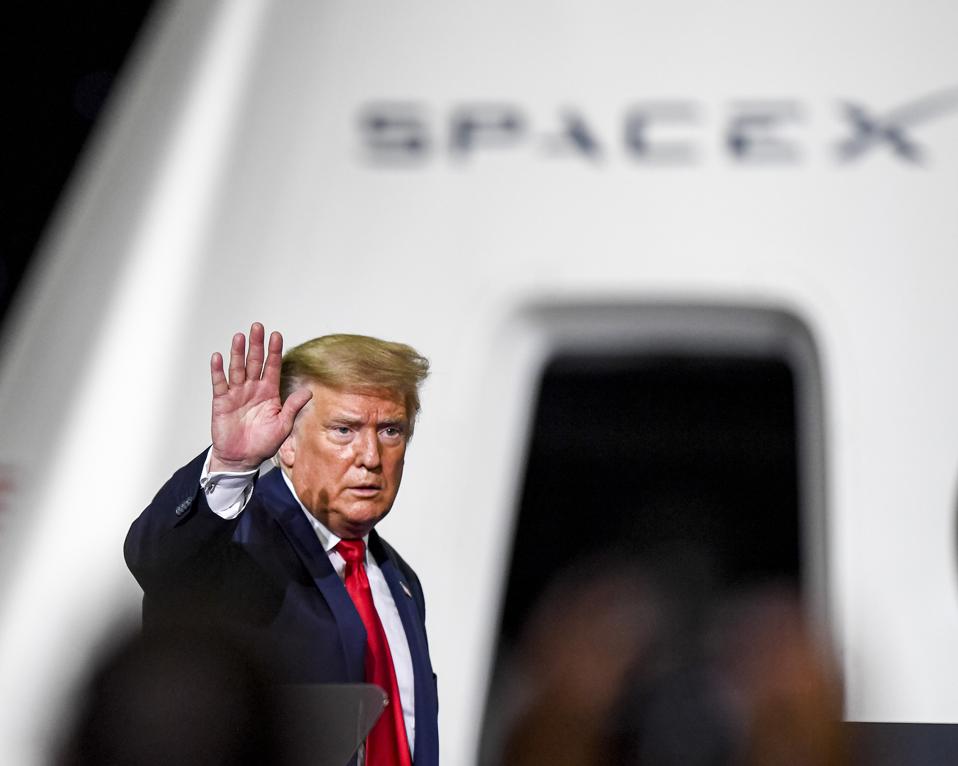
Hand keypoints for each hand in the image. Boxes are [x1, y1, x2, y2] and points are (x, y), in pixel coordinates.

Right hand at [209, 323, 311, 471]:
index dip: (274, 351)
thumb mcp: (283, 425)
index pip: (272, 367)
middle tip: (257, 327)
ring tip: (239, 337)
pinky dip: (218, 370)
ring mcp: (237, 393)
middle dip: (256, 345)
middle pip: (254, 362)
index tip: (277, 335)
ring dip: (238, 353)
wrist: (242, 458)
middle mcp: (253, 389)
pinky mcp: (222, 401)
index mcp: (269, 392)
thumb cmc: (263, 443)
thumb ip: (293, 406)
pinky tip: (218, 357)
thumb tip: (309, 392)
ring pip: (237, 368)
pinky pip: (220, 383)